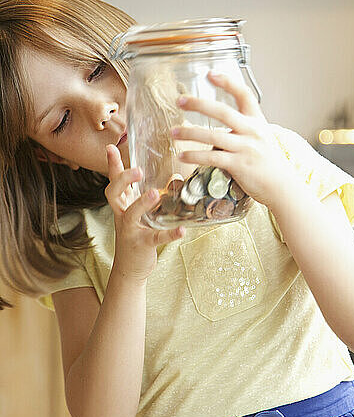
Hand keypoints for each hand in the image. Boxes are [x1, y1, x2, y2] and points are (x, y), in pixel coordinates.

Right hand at [105, 145, 184, 280]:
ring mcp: (130, 230)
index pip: (114, 181)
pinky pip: (155, 238)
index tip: (110, 147)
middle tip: (137, 170)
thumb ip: (155, 196)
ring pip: (131, 214)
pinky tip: (181, 230)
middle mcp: (122, 215)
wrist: (129, 269)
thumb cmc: (137, 235)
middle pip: (114, 193)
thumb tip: (175, 178)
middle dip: (123, 180)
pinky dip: (169, 234)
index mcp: (122, 205)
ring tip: (156, 193)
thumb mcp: (142, 214)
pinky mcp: (142, 245)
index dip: (112, 165)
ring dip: (142, 203)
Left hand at [170, 71, 291, 208]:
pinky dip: (195, 156)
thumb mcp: (261, 137)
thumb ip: (242, 129)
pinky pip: (212, 158)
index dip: (228, 82)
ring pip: (213, 136)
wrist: (280, 186)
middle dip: (199, 104)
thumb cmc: (267, 162)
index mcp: (258, 121)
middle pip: (223, 112)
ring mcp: (245, 148)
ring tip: (173, 133)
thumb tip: (216, 127)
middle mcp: (252, 131)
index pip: (244, 95)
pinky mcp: (239, 165)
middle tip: (180, 101)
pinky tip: (183, 156)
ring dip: (189, 133)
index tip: (210, 74)